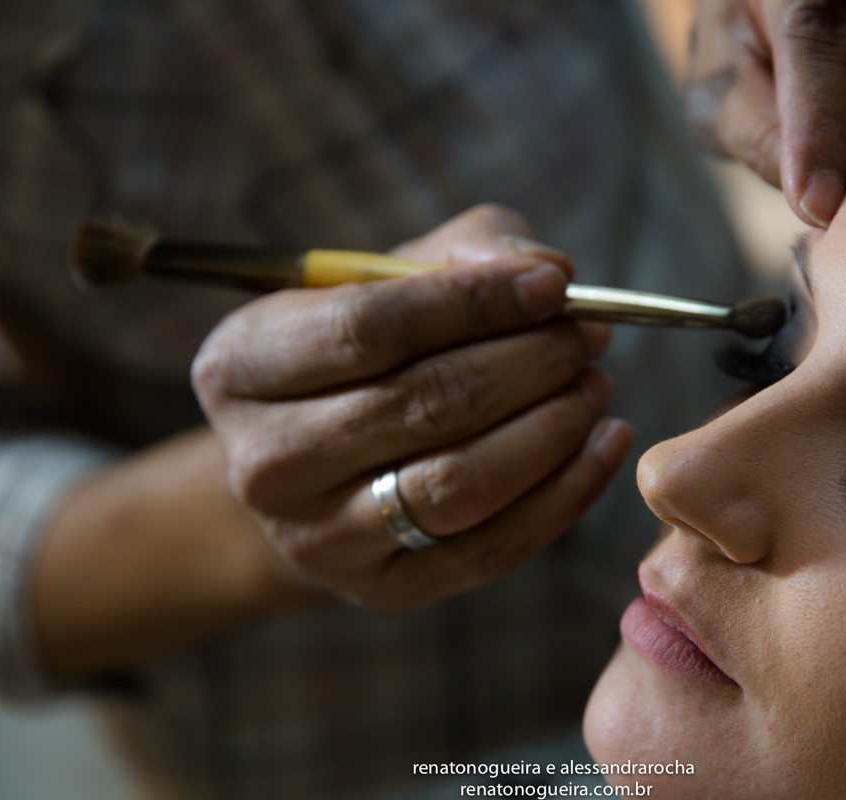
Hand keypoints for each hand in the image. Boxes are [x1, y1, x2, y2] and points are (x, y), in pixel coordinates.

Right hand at [192, 205, 632, 609]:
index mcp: (240, 365)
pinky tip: (604, 444)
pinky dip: (566, 493)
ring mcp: (319, 540)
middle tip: (586, 335)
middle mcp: (263, 462)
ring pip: (461, 482)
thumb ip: (464, 252)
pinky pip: (492, 548)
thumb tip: (547, 272)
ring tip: (594, 386)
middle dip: (529, 362)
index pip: (368, 329)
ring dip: (551, 428)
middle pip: (424, 405)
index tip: (554, 286)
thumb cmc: (362, 350)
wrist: (319, 463)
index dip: (474, 303)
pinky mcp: (384, 590)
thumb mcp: (388, 278)